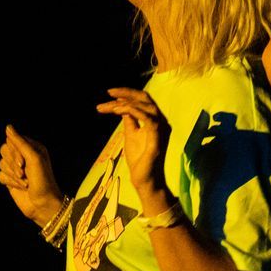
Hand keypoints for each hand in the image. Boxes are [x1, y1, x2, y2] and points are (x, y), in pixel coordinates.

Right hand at [0, 125, 64, 227]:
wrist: (43, 204)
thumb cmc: (43, 180)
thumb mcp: (34, 158)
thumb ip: (20, 142)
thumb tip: (8, 127)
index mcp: (32, 147)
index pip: (13, 140)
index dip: (14, 151)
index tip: (23, 162)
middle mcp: (24, 156)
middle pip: (4, 150)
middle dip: (12, 163)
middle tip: (23, 172)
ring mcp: (16, 168)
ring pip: (1, 163)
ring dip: (12, 174)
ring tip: (25, 182)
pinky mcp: (11, 180)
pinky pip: (0, 175)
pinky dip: (10, 182)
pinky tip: (21, 187)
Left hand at [97, 87, 171, 210]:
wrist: (143, 179)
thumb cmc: (139, 159)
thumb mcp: (131, 134)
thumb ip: (129, 120)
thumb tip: (122, 107)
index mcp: (154, 120)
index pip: (142, 100)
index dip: (127, 94)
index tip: (110, 94)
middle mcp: (160, 121)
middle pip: (145, 97)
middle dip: (126, 92)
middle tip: (109, 92)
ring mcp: (160, 128)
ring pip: (145, 105)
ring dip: (126, 102)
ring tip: (110, 106)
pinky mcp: (157, 137)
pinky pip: (147, 117)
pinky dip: (133, 110)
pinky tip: (119, 111)